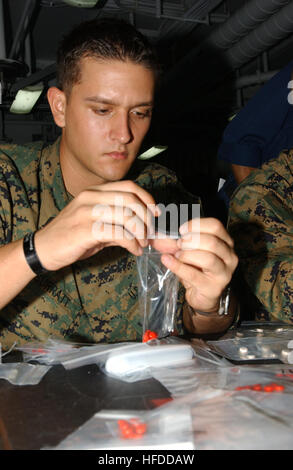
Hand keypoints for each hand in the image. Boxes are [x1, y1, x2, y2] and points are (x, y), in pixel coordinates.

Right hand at [35, 180, 158, 270]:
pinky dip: (132, 243)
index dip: (147, 198)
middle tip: (149, 234)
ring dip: (141, 232)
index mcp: (94, 192)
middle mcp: (91, 197)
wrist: (43, 248)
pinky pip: (118, 233)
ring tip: (142, 244)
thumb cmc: (70, 237)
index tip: (156, 213)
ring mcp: (87, 212)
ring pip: (126, 215)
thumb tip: (145, 229)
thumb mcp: (95, 224)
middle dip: (146, 218)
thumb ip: (118, 222)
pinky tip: (134, 250)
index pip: (128, 186)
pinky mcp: (85, 230)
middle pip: (131, 199)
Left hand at [151, 218, 237, 312]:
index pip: (216, 226)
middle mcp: (229, 256)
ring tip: (176, 255)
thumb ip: (173, 242)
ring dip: (186, 254)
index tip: (181, 230)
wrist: (203, 296)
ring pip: (207, 258)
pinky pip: (194, 274)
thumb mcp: (187, 252)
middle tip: (178, 244)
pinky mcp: (213, 288)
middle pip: (212, 241)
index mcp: (226, 242)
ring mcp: (223, 273)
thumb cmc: (198, 269)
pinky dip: (178, 266)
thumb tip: (155, 235)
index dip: (196, 225)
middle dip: (191, 240)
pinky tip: (167, 260)